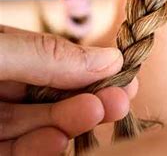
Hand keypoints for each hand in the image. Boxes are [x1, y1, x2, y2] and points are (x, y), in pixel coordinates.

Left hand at [0, 24, 137, 155]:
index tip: (124, 74)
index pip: (54, 58)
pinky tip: (58, 141)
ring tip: (94, 115)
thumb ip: (47, 54)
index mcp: (4, 50)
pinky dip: (39, 149)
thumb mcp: (0, 51)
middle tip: (118, 102)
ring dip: (68, 123)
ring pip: (35, 124)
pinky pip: (14, 153)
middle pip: (50, 93)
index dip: (91, 67)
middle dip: (86, 98)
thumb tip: (111, 58)